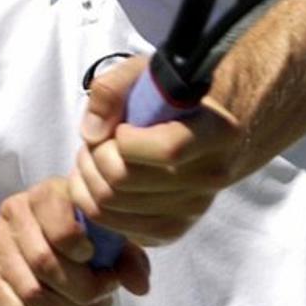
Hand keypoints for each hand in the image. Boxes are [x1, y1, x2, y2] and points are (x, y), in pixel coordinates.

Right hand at [0, 176, 150, 305]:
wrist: (17, 260)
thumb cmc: (69, 245)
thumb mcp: (102, 242)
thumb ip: (126, 257)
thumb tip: (140, 286)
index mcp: (47, 193)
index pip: (61, 223)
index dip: (84, 252)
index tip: (104, 268)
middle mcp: (14, 212)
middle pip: (46, 262)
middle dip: (82, 292)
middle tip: (103, 301)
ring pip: (32, 292)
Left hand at [69, 57, 242, 246]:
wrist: (197, 131)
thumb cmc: (168, 100)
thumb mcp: (143, 74)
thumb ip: (113, 89)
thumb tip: (93, 133)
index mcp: (218, 132)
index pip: (167, 149)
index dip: (126, 139)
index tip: (121, 127)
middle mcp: (211, 176)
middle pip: (125, 179)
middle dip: (95, 155)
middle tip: (97, 141)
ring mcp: (193, 209)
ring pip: (110, 204)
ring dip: (88, 177)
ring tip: (95, 156)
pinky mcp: (171, 231)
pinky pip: (112, 225)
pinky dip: (91, 201)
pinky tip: (99, 178)